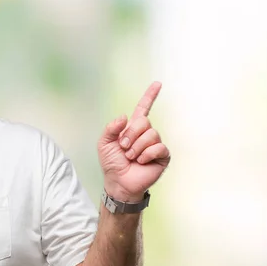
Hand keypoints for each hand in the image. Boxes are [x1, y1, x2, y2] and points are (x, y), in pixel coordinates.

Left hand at [98, 81, 170, 201]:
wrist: (118, 182)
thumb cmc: (112, 163)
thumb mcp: (104, 143)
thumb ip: (111, 128)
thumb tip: (124, 117)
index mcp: (132, 128)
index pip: (143, 108)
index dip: (150, 96)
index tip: (157, 84)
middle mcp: (145, 134)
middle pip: (144, 122)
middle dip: (131, 134)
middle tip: (123, 147)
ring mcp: (155, 144)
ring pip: (151, 134)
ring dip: (137, 147)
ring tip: (131, 157)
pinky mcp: (162, 156)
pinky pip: (159, 147)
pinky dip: (146, 154)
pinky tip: (141, 161)